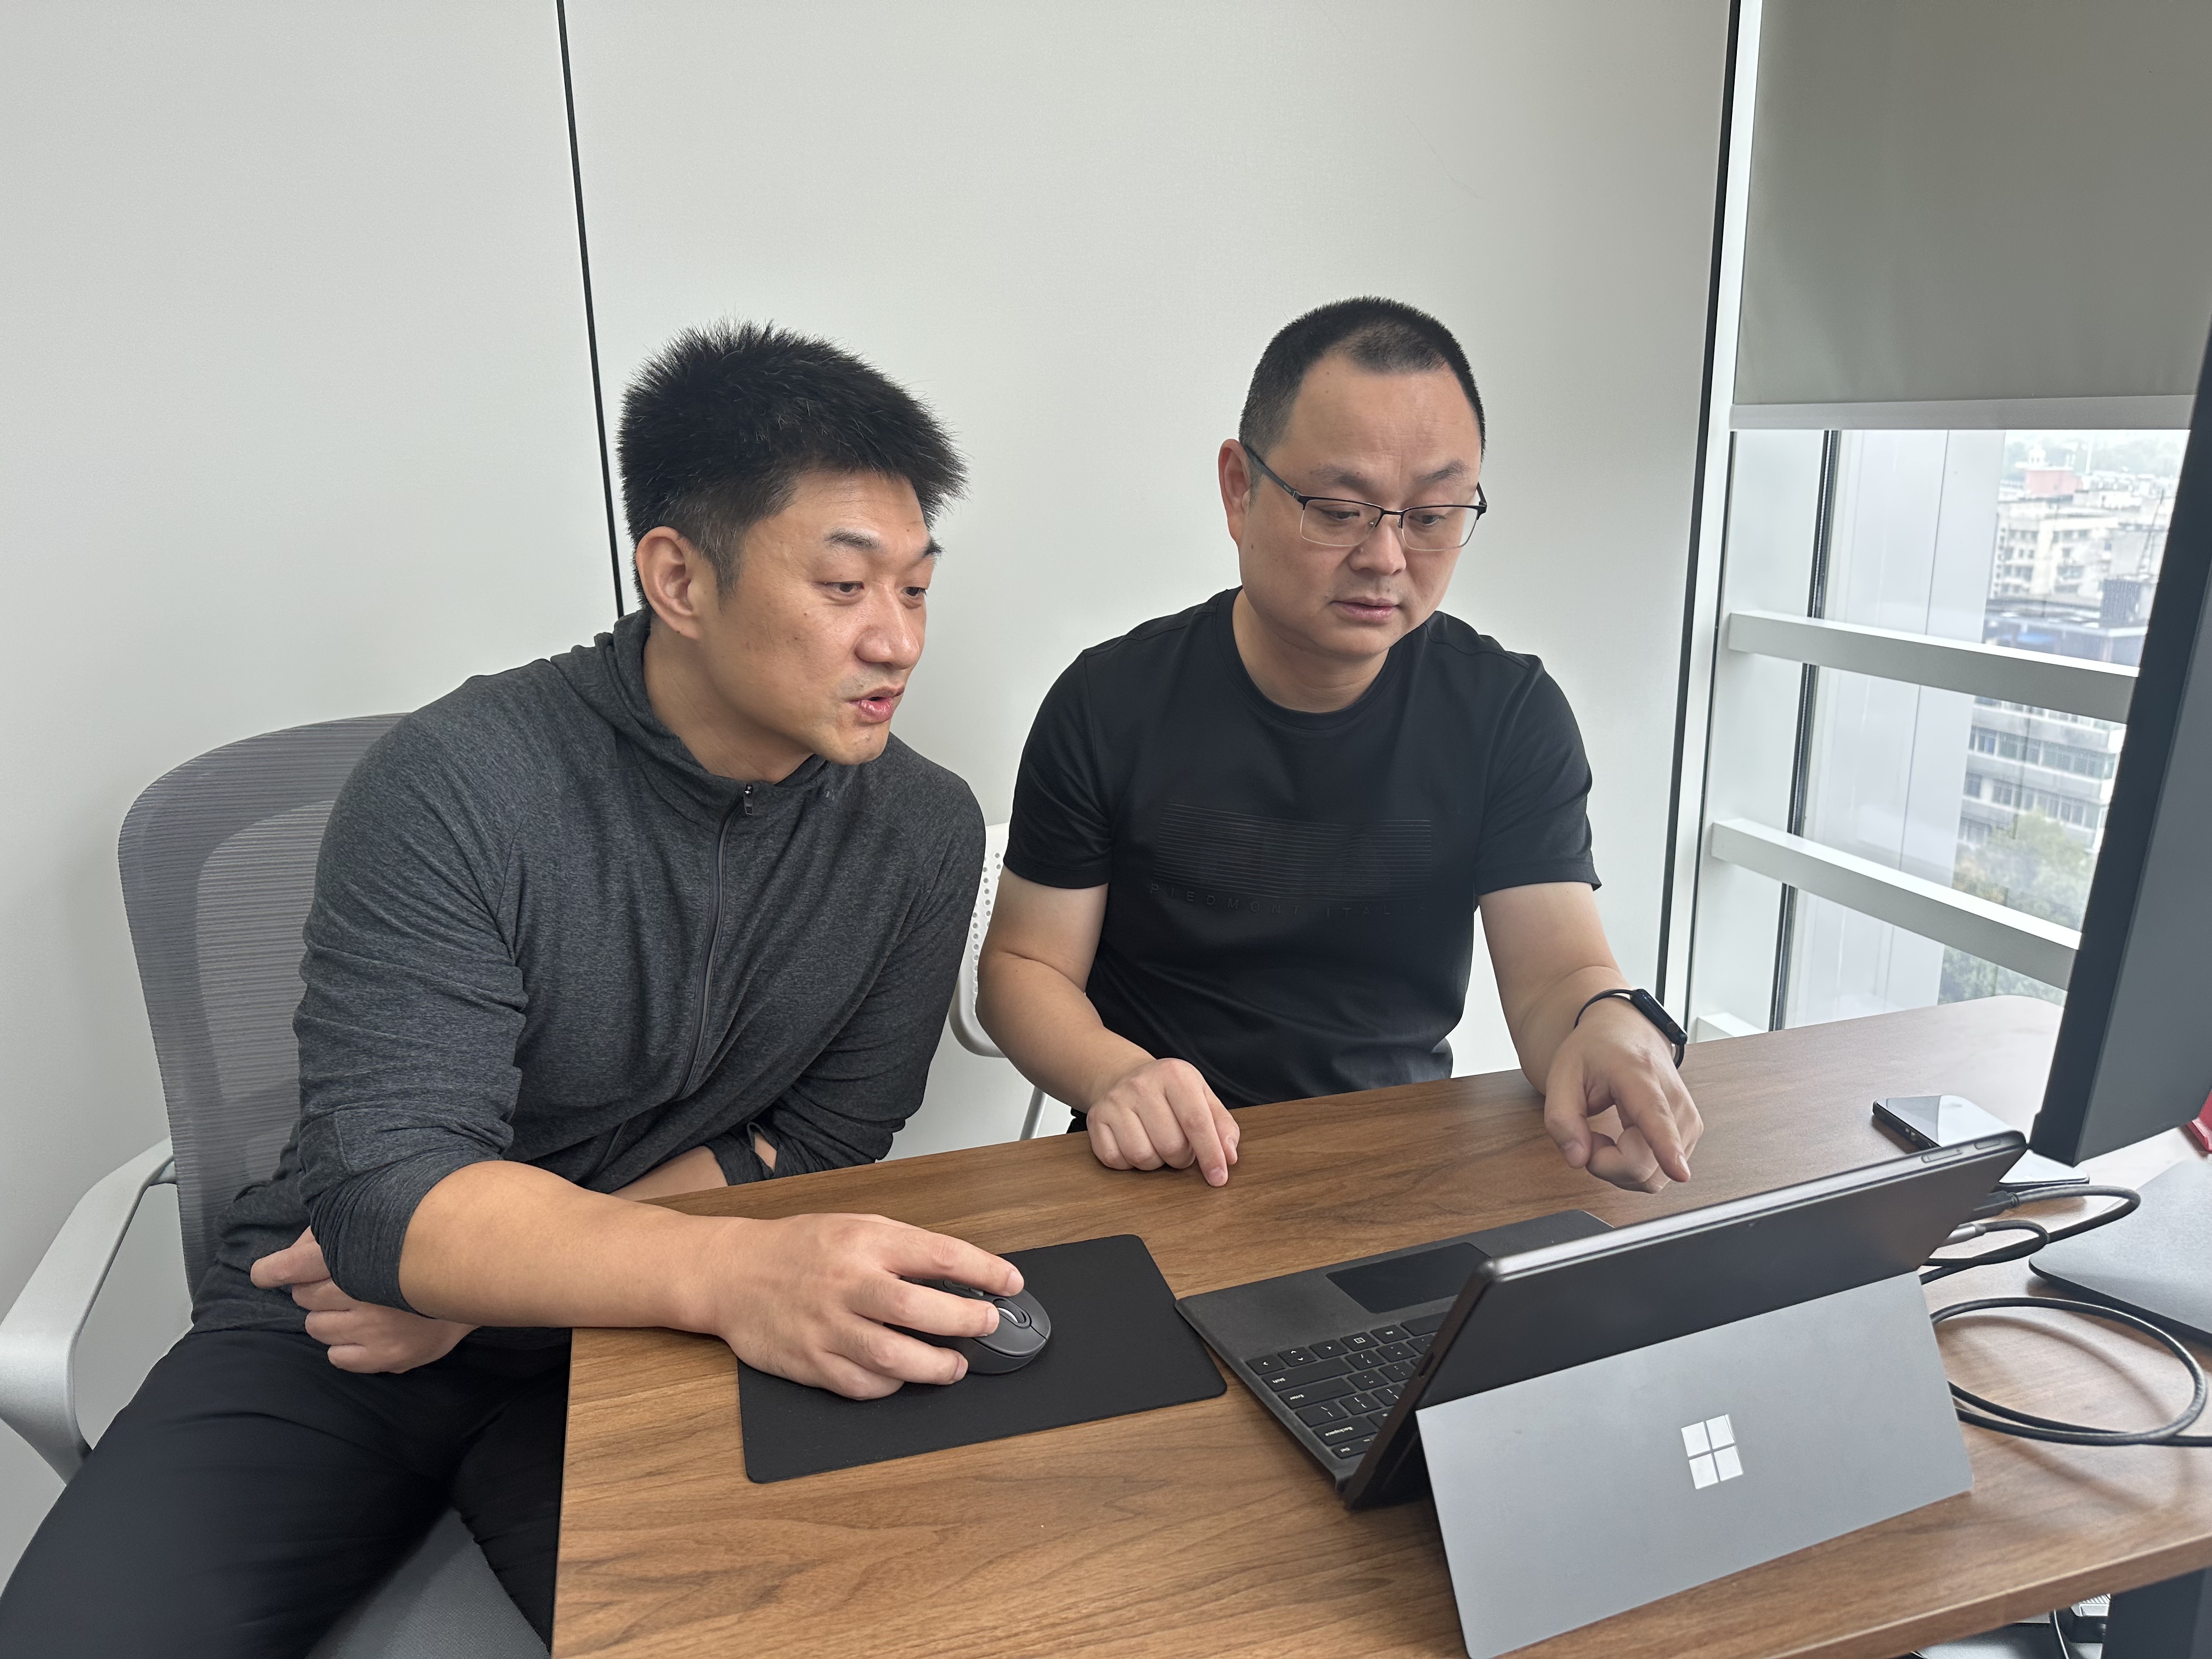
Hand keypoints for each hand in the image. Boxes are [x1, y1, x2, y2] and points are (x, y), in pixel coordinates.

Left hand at [251, 1227, 475, 1373]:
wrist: (477, 1278)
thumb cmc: (421, 1251)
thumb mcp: (382, 1227)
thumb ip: (338, 1233)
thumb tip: (294, 1250)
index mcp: (361, 1256)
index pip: (298, 1264)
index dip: (274, 1269)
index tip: (263, 1273)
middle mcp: (366, 1292)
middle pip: (305, 1296)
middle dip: (314, 1289)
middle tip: (341, 1284)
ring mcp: (376, 1328)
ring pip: (316, 1328)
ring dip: (329, 1318)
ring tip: (357, 1308)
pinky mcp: (387, 1356)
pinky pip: (337, 1357)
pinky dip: (345, 1346)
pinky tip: (366, 1332)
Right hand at [700, 1213, 1023, 1398]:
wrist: (730, 1272)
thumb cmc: (798, 1248)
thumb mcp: (854, 1226)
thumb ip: (902, 1249)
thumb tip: (959, 1274)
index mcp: (864, 1241)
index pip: (939, 1255)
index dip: (984, 1271)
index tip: (1011, 1283)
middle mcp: (848, 1282)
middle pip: (921, 1309)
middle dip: (967, 1322)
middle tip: (988, 1326)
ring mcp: (827, 1326)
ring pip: (894, 1356)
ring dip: (936, 1366)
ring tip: (955, 1365)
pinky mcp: (810, 1362)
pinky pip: (862, 1384)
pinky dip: (890, 1384)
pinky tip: (902, 1374)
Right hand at [1084, 1057, 1238, 1185]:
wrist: (1123, 1076)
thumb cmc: (1170, 1092)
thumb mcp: (1201, 1097)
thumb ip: (1222, 1125)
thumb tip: (1228, 1156)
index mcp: (1174, 1075)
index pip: (1196, 1122)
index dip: (1210, 1154)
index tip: (1219, 1178)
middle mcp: (1141, 1085)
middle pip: (1170, 1145)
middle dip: (1182, 1158)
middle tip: (1181, 1149)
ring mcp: (1115, 1101)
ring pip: (1142, 1156)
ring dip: (1156, 1162)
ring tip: (1158, 1145)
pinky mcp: (1096, 1119)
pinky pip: (1116, 1160)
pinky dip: (1129, 1163)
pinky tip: (1136, 1145)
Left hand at [1541, 1000, 1701, 1192]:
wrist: (1627, 1032)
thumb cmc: (1595, 1051)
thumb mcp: (1561, 1075)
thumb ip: (1561, 1118)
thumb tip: (1578, 1159)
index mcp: (1639, 1075)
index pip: (1655, 1117)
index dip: (1666, 1148)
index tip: (1680, 1172)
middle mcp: (1674, 1099)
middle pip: (1643, 1165)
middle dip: (1605, 1164)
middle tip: (1588, 1136)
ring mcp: (1688, 1120)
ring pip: (1652, 1177)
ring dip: (1618, 1168)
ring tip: (1606, 1135)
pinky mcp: (1690, 1134)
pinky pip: (1656, 1174)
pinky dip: (1633, 1167)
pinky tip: (1624, 1142)